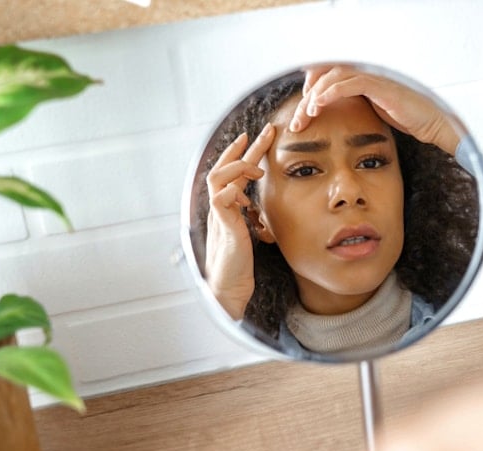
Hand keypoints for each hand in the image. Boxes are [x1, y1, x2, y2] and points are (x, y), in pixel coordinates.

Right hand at [205, 124, 274, 319]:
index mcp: (227, 207)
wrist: (229, 287)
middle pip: (224, 168)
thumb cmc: (240, 263)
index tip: (256, 138)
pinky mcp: (222, 226)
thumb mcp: (250, 232)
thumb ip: (252, 216)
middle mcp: (219, 207)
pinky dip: (233, 190)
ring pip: (218, 177)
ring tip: (257, 169)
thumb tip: (261, 206)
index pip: (233, 173)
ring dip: (238, 168)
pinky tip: (246, 196)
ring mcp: (218, 215)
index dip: (243, 154)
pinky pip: (220, 197)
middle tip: (264, 131)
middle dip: (244, 148)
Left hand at [290, 65, 459, 154]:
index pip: (330, 75)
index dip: (312, 88)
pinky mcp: (380, 86)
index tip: (303, 110)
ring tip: (307, 114)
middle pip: (327, 74)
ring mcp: (373, 78)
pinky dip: (331, 92)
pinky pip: (349, 84)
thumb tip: (336, 117)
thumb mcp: (375, 114)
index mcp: (364, 79)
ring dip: (316, 95)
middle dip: (308, 95)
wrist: (432, 123)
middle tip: (299, 118)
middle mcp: (366, 74)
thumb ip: (357, 109)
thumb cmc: (408, 120)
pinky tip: (319, 104)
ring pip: (334, 76)